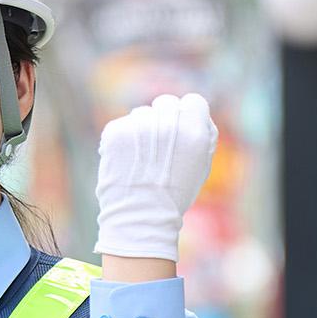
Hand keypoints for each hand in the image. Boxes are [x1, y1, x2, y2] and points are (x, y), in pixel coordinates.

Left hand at [93, 92, 218, 261]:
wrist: (140, 216)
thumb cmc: (175, 193)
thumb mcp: (201, 164)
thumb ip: (201, 133)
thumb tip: (193, 112)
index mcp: (194, 130)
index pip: (193, 101)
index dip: (187, 115)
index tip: (181, 130)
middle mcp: (168, 123)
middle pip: (166, 102)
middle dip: (164, 119)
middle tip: (158, 145)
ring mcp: (139, 126)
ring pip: (142, 113)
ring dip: (142, 129)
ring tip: (141, 159)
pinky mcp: (115, 132)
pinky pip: (121, 125)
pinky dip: (123, 139)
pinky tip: (126, 161)